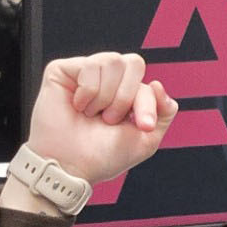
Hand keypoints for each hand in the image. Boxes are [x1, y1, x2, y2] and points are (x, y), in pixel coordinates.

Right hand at [25, 52, 178, 186]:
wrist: (71, 166)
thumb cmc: (103, 156)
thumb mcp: (147, 139)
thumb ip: (163, 112)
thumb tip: (157, 84)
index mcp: (128, 94)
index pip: (148, 83)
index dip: (147, 104)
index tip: (143, 126)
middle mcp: (108, 80)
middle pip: (135, 62)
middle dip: (127, 96)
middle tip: (110, 119)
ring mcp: (86, 73)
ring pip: (113, 61)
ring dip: (106, 96)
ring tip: (92, 114)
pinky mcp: (63, 70)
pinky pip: (90, 65)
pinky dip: (88, 91)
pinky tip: (78, 106)